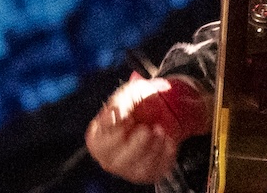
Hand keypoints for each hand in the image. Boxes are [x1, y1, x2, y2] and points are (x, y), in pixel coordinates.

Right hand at [84, 75, 207, 183]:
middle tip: (146, 129)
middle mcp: (110, 159)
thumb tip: (114, 112)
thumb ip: (119, 103)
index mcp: (98, 140)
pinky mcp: (149, 172)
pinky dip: (166, 154)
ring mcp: (130, 169)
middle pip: (117, 163)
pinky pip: (158, 169)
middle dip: (135, 146)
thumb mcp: (127, 94)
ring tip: (159, 130)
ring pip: (139, 170)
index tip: (129, 119)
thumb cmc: (135, 103)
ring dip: (152, 150)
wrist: (157, 109)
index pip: (100, 145)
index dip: (115, 134)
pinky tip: (168, 138)